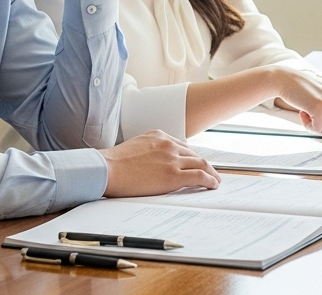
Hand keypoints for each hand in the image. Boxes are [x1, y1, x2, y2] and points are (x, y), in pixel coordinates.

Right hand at [99, 130, 219, 196]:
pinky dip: (209, 180)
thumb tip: (152, 164)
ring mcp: (172, 158)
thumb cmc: (113, 164)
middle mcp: (168, 144)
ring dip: (211, 172)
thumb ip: (148, 152)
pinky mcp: (174, 175)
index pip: (181, 146)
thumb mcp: (134, 148)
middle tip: (211, 171)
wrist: (106, 169)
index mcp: (158, 136)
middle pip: (193, 154)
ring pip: (200, 164)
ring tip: (215, 179)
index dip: (191, 157)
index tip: (195, 163)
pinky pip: (199, 176)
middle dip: (203, 164)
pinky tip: (213, 184)